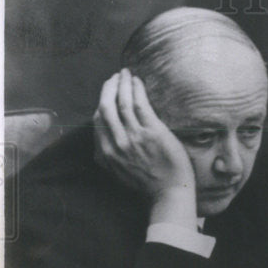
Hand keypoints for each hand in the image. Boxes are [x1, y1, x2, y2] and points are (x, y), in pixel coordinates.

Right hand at [93, 69, 195, 223]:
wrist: (169, 193)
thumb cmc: (148, 184)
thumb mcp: (118, 174)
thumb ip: (106, 159)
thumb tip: (97, 148)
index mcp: (106, 152)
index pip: (98, 119)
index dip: (102, 101)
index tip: (108, 91)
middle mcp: (117, 142)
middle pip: (106, 106)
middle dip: (109, 87)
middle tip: (116, 76)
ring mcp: (134, 137)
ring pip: (123, 102)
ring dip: (123, 84)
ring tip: (126, 73)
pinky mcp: (153, 132)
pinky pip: (140, 104)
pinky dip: (136, 90)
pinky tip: (137, 81)